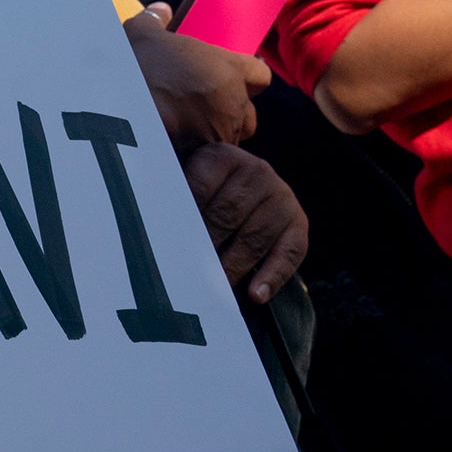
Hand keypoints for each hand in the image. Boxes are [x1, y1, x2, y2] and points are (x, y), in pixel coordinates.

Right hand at [124, 3, 269, 150]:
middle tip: (205, 108)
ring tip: (190, 130)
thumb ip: (155, 20)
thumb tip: (161, 10)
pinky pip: (211, 158)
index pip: (260, 76)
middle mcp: (233, 103)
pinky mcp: (205, 158)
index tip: (232, 78)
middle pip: (248, 114)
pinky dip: (200, 154)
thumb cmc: (137, 66)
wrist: (117, 112)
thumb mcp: (141, 34)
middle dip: (231, 114)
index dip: (248, 78)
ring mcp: (221, 134)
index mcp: (228, 69)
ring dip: (217, 136)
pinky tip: (178, 148)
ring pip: (231, 138)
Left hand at [180, 142, 308, 303]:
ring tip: (214, 290)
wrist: (247, 181)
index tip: (168, 246)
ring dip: (233, 267)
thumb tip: (153, 225)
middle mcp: (256, 171)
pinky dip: (272, 276)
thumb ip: (173, 195)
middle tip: (187, 275)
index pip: (200, 189)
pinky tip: (256, 295)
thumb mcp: (189, 177)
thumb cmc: (206, 189)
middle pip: (227, 215)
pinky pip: (289, 253)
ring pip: (254, 238)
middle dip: (206, 247)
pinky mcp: (298, 222)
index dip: (185, 220)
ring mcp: (280, 196)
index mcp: (222, 157)